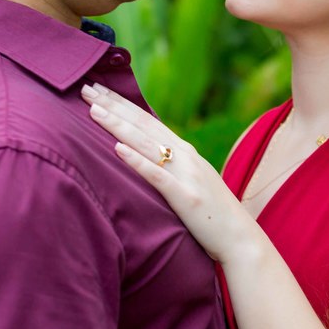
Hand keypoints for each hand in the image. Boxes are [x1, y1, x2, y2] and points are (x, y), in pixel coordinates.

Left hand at [82, 83, 256, 261]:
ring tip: (94, 111)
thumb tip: (144, 157)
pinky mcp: (186, 198)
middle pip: (143, 125)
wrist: (242, 239)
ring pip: (146, 144)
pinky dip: (137, 161)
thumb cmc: (213, 215)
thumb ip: (172, 167)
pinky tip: (117, 149)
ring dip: (119, 126)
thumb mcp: (192, 182)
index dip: (121, 103)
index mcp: (186, 152)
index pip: (147, 120)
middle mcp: (186, 156)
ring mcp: (187, 175)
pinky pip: (157, 176)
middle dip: (113, 106)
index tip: (97, 89)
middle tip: (86, 88)